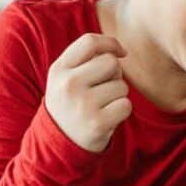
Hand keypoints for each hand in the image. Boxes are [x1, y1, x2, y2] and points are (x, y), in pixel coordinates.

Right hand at [45, 33, 130, 152]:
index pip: (89, 42)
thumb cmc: (70, 103)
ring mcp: (82, 104)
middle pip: (111, 62)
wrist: (58, 143)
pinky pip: (126, 105)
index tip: (120, 52)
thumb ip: (86, 58)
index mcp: (59, 70)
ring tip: (101, 106)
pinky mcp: (97, 123)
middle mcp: (68, 85)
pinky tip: (107, 117)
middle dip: (115, 74)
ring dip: (118, 95)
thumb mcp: (65, 78)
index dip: (111, 43)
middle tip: (103, 89)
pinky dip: (121, 111)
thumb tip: (119, 50)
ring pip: (121, 86)